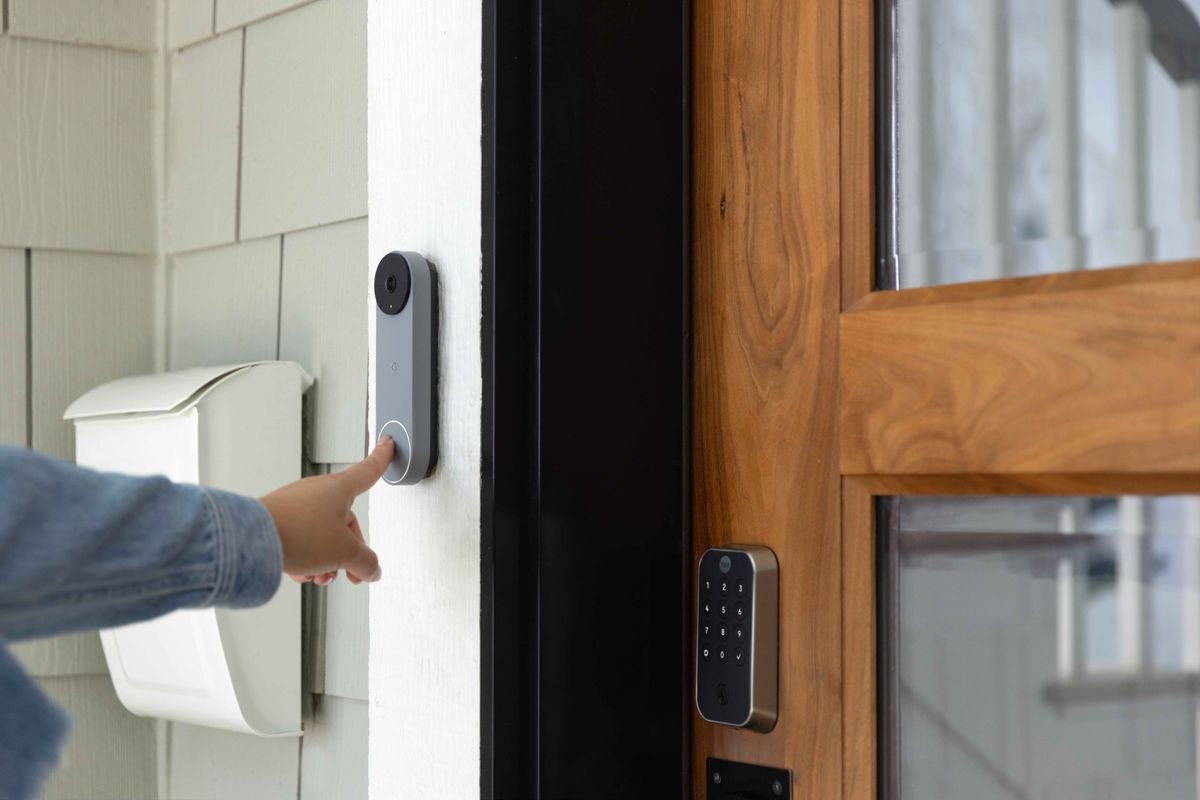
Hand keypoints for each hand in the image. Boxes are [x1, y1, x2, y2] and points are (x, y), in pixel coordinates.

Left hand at [259, 437, 392, 585]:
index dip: (382, 459)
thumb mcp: (345, 552)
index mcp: (340, 488)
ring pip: (322, 534)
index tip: (387, 445)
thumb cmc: (298, 533)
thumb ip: (366, 562)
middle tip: (352, 573)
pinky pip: (300, 538)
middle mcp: (318, 492)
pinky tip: (300, 572)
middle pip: (345, 522)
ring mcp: (296, 505)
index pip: (368, 470)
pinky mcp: (278, 520)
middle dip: (349, 551)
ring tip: (320, 576)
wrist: (251, 540)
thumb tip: (372, 570)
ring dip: (326, 559)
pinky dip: (305, 557)